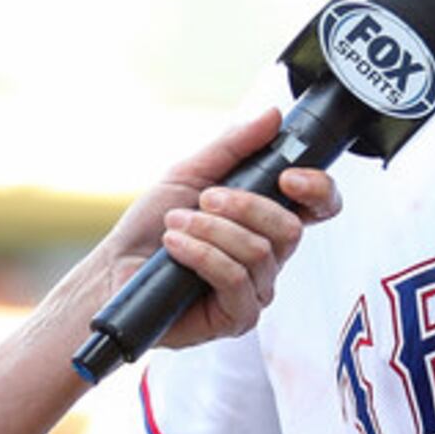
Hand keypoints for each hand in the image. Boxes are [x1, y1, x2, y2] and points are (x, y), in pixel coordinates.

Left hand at [97, 109, 341, 351]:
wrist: (115, 268)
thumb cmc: (151, 226)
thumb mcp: (191, 172)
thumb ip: (233, 145)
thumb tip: (272, 116)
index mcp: (266, 221)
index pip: (320, 207)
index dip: (317, 190)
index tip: (288, 177)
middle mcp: (269, 257)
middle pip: (289, 229)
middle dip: (243, 206)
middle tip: (204, 200)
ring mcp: (256, 289)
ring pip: (258, 253)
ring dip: (210, 231)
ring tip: (176, 226)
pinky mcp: (237, 317)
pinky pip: (235, 280)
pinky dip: (201, 256)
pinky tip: (175, 248)